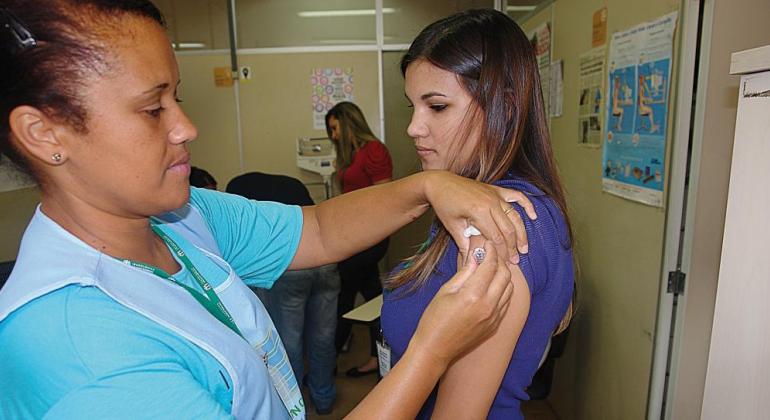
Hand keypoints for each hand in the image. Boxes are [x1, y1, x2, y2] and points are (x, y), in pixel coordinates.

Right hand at [408, 243, 512, 368]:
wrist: (435, 349)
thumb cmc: (434, 320)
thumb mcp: (445, 291)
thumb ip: (464, 273)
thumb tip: (475, 257)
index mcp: (473, 295)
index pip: (490, 266)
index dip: (490, 251)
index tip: (487, 244)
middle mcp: (488, 306)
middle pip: (505, 275)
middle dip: (499, 261)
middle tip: (490, 255)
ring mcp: (494, 317)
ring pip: (509, 288)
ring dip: (503, 275)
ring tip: (491, 269)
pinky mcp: (495, 325)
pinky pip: (506, 302)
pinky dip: (503, 290)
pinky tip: (491, 286)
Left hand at [422, 171, 536, 263]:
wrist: (440, 183)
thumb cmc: (444, 205)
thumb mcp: (452, 226)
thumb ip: (464, 244)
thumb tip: (471, 263)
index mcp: (479, 212)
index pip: (497, 237)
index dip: (502, 253)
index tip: (505, 264)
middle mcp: (491, 202)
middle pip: (508, 229)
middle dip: (513, 247)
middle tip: (516, 261)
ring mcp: (495, 194)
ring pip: (515, 216)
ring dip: (522, 233)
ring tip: (524, 248)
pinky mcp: (496, 189)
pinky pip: (516, 196)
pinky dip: (527, 204)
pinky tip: (534, 215)